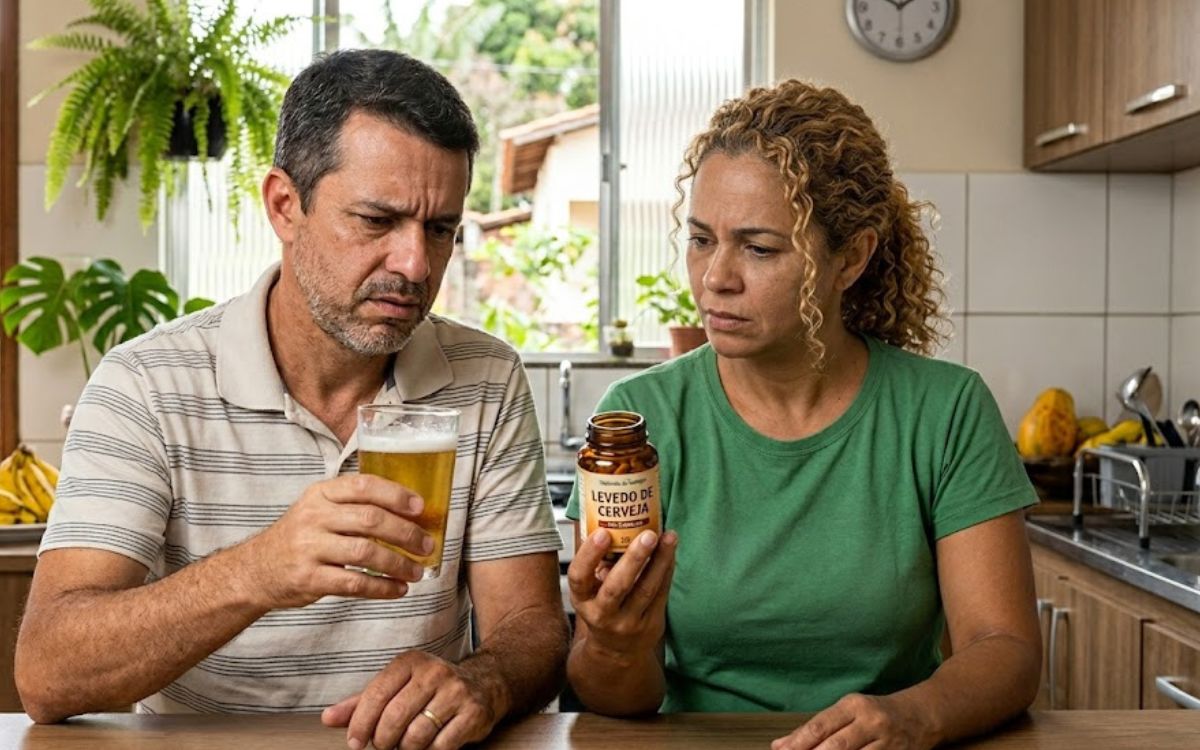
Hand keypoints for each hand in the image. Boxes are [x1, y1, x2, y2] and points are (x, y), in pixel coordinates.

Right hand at [238, 474, 431, 608]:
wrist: (254, 571)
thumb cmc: (299, 537)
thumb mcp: (317, 509)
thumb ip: (353, 505)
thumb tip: (409, 512)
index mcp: (320, 494)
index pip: (363, 486)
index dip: (396, 495)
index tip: (420, 507)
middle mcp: (314, 517)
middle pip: (371, 520)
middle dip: (406, 533)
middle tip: (427, 544)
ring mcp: (309, 548)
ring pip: (366, 553)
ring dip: (398, 563)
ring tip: (416, 571)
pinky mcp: (309, 578)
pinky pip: (355, 583)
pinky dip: (381, 587)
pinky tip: (397, 589)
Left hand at [321, 650, 507, 749]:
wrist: (484, 684)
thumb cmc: (430, 690)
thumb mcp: (396, 688)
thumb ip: (361, 703)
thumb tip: (328, 718)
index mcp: (410, 661)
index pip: (376, 694)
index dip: (360, 723)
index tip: (355, 742)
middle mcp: (434, 671)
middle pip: (394, 718)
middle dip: (383, 741)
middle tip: (384, 746)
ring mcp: (456, 691)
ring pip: (417, 735)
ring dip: (406, 749)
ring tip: (407, 745)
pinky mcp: (473, 712)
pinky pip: (441, 745)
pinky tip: (430, 745)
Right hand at [567, 528, 676, 656]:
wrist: (617, 651)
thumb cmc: (602, 608)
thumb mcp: (590, 592)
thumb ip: (597, 565)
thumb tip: (612, 524)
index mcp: (582, 601)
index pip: (579, 578)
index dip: (589, 555)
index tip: (602, 532)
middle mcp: (603, 615)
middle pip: (617, 587)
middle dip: (634, 559)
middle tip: (648, 534)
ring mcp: (628, 623)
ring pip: (646, 589)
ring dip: (659, 560)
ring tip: (668, 536)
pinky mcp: (651, 625)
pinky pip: (661, 593)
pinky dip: (667, 569)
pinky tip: (670, 549)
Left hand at [772, 693, 936, 749]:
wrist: (923, 715)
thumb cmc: (877, 713)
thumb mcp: (849, 711)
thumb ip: (817, 728)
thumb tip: (779, 745)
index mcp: (854, 705)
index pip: (820, 726)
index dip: (798, 742)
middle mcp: (871, 721)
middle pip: (836, 746)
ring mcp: (887, 742)